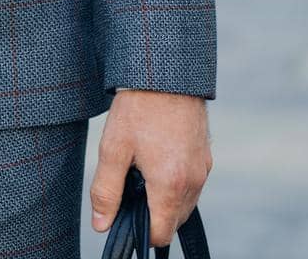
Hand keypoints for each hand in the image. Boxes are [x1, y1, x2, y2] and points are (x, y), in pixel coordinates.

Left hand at [90, 89, 211, 246]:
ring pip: (184, 203)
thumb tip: (102, 225)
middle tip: (130, 181)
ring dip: (164, 198)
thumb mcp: (113, 148)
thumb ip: (107, 192)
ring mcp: (203, 168)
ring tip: (143, 165)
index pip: (160, 234)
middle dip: (151, 213)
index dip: (139, 230)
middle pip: (173, 221)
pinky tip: (158, 156)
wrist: (166, 72)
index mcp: (170, 185)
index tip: (124, 209)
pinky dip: (176, 181)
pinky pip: (192, 183)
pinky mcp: (206, 155)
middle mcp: (193, 181)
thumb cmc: (138, 107)